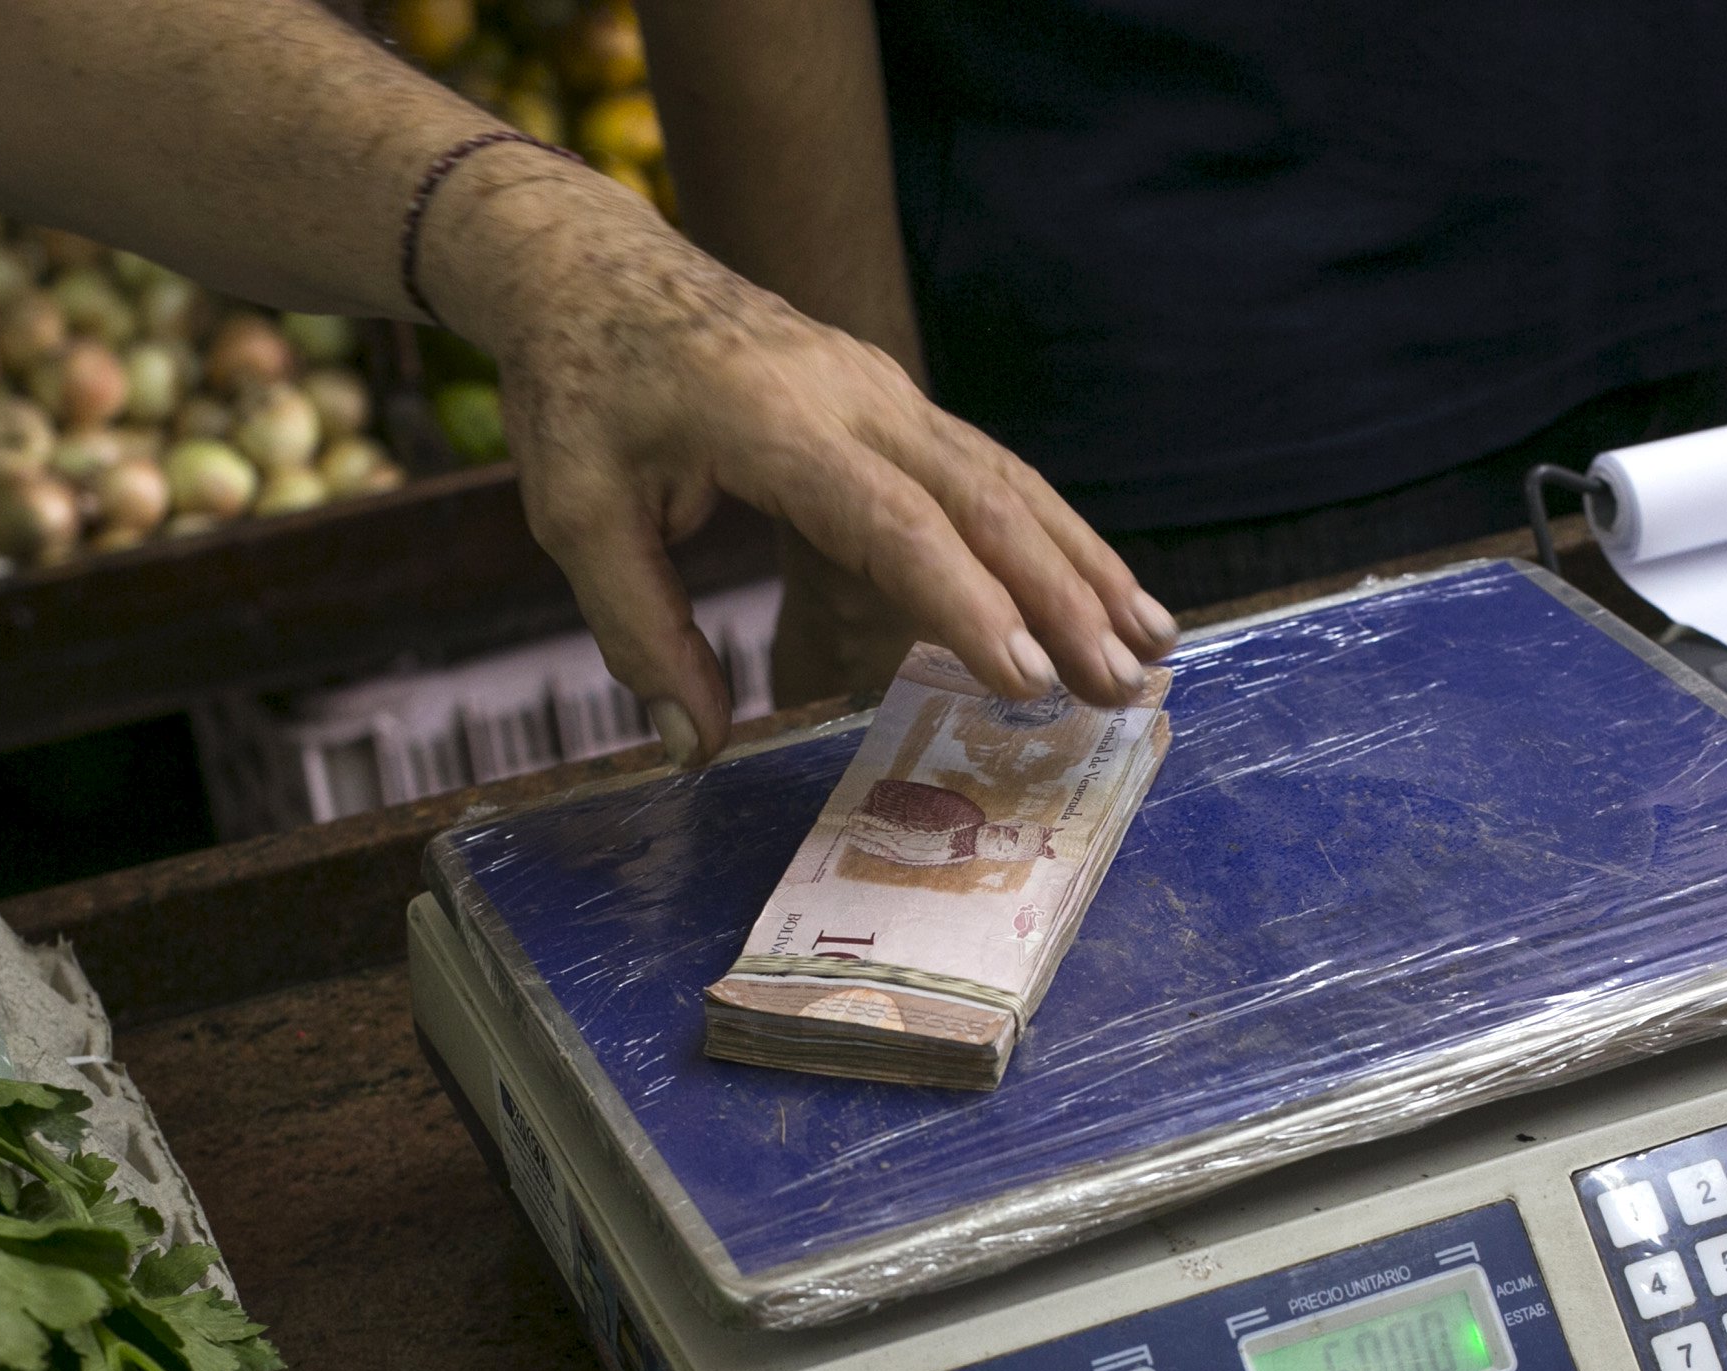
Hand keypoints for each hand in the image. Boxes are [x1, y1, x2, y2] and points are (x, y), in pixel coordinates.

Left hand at [427, 155, 1175, 763]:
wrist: (591, 264)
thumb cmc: (578, 388)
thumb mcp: (573, 512)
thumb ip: (638, 632)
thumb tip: (694, 750)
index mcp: (774, 421)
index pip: (889, 523)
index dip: (960, 604)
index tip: (1020, 679)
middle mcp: (854, 396)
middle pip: (981, 500)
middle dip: (1061, 598)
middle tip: (1121, 686)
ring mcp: (885, 393)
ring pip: (1006, 483)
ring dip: (1082, 567)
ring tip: (1153, 648)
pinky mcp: (894, 405)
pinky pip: (986, 474)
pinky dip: (1050, 537)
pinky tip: (1099, 594)